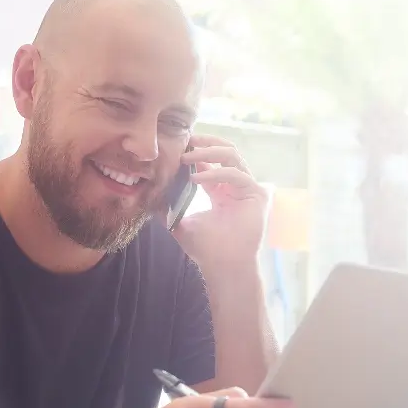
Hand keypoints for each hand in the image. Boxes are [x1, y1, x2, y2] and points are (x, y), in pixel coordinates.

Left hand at [173, 135, 269, 272]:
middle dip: (205, 142)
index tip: (177, 146)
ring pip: (232, 155)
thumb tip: (150, 193)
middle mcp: (236, 187)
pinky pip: (235, 174)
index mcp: (221, 191)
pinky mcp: (257, 195)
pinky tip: (196, 178)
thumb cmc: (205, 249)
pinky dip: (215, 172)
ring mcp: (248, 189)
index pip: (210, 161)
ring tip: (187, 157)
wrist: (222, 266)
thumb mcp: (180, 221)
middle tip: (186, 140)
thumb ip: (169, 205)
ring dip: (208, 152)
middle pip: (225, 150)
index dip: (195, 151)